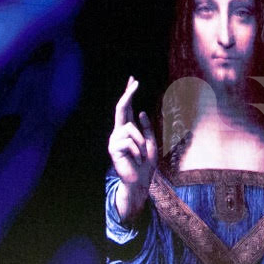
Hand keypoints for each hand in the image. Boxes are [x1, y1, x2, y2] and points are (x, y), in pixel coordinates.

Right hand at [108, 76, 157, 222]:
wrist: (140, 182)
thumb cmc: (145, 164)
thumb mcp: (150, 143)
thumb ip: (146, 128)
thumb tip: (140, 112)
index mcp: (127, 130)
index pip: (126, 108)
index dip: (128, 94)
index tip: (133, 80)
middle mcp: (118, 132)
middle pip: (121, 108)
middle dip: (128, 94)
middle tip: (136, 81)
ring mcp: (114, 140)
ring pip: (131, 129)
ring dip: (141, 143)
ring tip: (140, 156)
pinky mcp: (113, 149)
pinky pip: (130, 141)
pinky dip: (137, 151)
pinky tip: (135, 160)